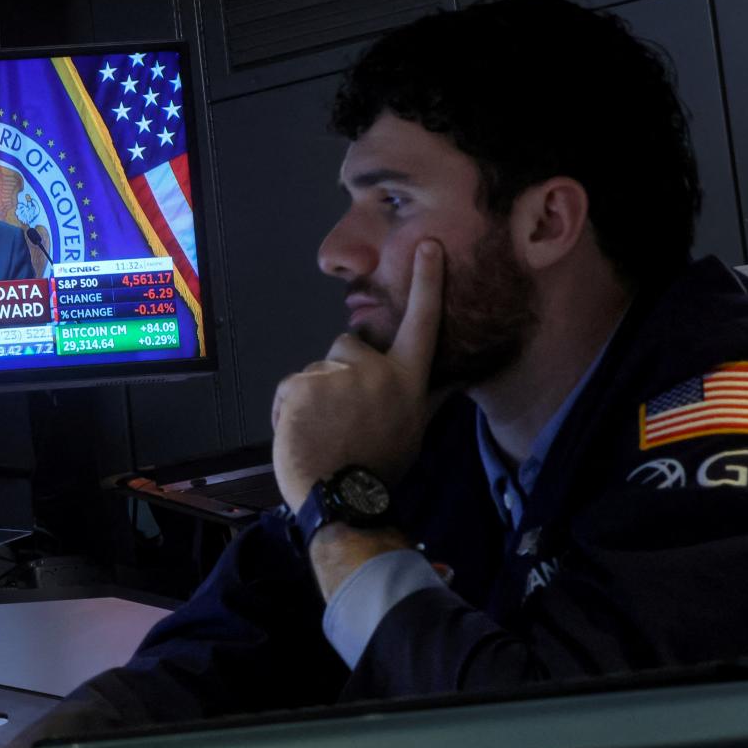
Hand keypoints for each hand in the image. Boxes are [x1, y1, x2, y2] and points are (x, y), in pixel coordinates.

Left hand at [272, 240, 443, 511]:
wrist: (342, 499)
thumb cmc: (380, 469)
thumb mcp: (415, 431)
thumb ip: (428, 397)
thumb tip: (458, 380)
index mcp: (406, 380)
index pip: (421, 324)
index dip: (427, 284)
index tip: (429, 248)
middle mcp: (375, 370)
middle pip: (349, 344)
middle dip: (341, 369)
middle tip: (341, 412)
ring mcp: (337, 375)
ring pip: (318, 369)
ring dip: (314, 394)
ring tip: (322, 431)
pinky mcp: (302, 384)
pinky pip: (291, 388)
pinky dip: (289, 410)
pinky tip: (302, 435)